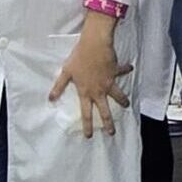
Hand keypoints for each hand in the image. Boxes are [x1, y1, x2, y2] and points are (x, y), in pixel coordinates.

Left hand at [48, 20, 131, 137]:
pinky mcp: (115, 71)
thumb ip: (59, 86)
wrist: (94, 45)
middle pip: (105, 111)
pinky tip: (130, 68)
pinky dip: (126, 69)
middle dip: (109, 123)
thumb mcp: (66, 72)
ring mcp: (109, 82)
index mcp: (86, 92)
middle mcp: (99, 90)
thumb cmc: (78, 58)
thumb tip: (50, 99)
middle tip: (112, 132)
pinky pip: (122, 71)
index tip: (89, 136)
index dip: (87, 125)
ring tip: (127, 105)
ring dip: (123, 100)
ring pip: (118, 95)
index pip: (86, 113)